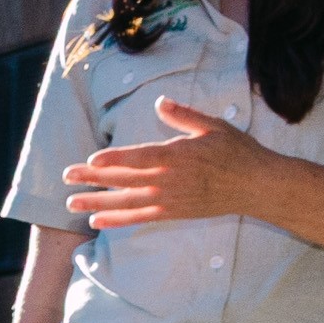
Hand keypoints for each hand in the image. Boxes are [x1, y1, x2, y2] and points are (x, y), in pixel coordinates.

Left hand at [61, 98, 271, 228]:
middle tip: (66, 176)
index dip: (115, 159)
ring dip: (97, 202)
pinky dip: (117, 220)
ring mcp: (170, 198)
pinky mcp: (173, 212)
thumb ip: (183, 115)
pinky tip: (97, 221)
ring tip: (71, 203)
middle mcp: (170, 179)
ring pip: (127, 201)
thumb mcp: (213, 126)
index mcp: (178, 155)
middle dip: (94, 178)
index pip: (140, 157)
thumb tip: (160, 101)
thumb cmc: (237, 152)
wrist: (256, 186)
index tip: (91, 159)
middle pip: (125, 179)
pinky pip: (140, 218)